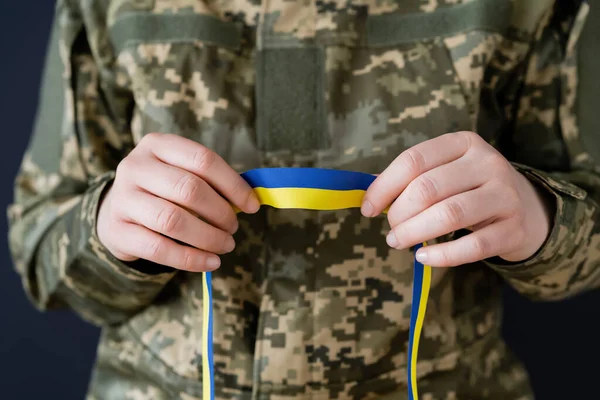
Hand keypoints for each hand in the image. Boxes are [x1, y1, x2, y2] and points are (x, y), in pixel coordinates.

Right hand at [97, 133, 259, 271]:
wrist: (117, 213)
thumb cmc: (163, 191)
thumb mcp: (181, 173)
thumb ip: (212, 182)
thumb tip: (250, 201)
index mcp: (158, 145)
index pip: (203, 160)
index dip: (233, 184)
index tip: (252, 205)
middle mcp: (135, 166)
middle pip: (189, 189)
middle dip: (220, 212)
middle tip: (234, 227)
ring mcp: (122, 199)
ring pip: (173, 220)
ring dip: (208, 237)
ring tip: (226, 245)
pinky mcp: (118, 231)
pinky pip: (159, 248)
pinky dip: (191, 259)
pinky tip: (211, 262)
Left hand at [361, 131, 553, 266]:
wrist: (526, 208)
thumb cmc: (470, 188)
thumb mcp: (445, 171)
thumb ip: (410, 178)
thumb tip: (367, 193)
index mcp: (464, 143)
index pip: (413, 160)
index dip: (384, 186)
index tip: (367, 209)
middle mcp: (488, 163)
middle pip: (428, 188)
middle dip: (399, 213)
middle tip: (391, 230)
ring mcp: (505, 195)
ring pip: (450, 214)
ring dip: (415, 233)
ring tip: (398, 242)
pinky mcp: (514, 229)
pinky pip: (473, 246)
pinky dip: (442, 255)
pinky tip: (423, 257)